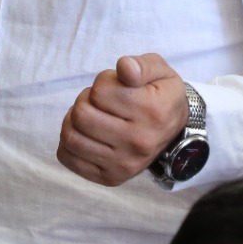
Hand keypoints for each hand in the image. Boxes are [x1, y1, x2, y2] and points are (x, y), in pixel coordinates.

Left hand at [57, 53, 188, 186]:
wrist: (174, 134)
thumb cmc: (160, 96)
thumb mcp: (160, 71)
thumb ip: (141, 65)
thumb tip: (123, 67)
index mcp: (153, 112)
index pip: (100, 91)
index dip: (103, 81)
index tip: (116, 86)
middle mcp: (139, 142)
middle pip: (81, 114)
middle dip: (86, 100)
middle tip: (100, 100)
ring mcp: (124, 164)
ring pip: (70, 136)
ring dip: (74, 120)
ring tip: (92, 116)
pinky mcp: (110, 178)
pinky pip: (68, 157)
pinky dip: (69, 142)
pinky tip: (85, 134)